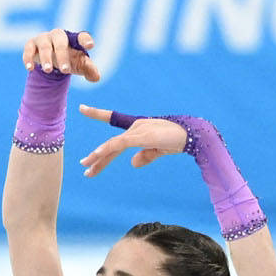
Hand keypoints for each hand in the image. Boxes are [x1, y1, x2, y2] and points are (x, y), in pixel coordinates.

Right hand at [24, 28, 103, 82]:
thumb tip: (96, 77)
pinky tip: (30, 68)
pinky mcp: (31, 44)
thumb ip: (89, 69)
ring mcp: (43, 38)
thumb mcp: (80, 65)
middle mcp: (58, 35)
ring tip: (48, 71)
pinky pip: (28, 49)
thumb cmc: (69, 59)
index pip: (81, 36)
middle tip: (65, 70)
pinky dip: (28, 58)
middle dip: (62, 55)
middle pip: (60, 41)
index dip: (85, 40)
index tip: (90, 46)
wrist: (50, 59)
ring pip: (44, 45)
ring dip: (46, 58)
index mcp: (73, 39)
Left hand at [73, 107, 187, 177]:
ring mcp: (138, 130)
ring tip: (86, 166)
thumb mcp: (158, 151)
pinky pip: (121, 143)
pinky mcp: (142, 135)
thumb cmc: (177, 140)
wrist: (193, 135)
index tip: (82, 108)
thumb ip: (145, 156)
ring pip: (113, 144)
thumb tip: (132, 164)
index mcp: (138, 129)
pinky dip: (108, 148)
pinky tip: (97, 154)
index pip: (114, 119)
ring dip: (98, 156)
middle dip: (97, 157)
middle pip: (112, 143)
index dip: (98, 114)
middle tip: (84, 167)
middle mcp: (135, 127)